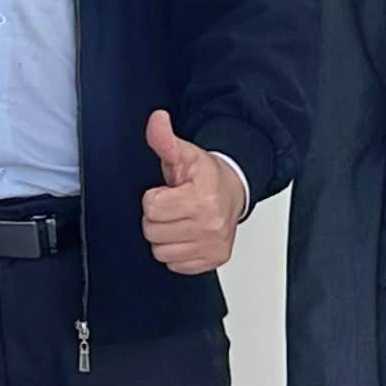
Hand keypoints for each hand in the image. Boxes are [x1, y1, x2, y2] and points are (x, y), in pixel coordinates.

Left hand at [140, 108, 242, 276]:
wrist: (233, 190)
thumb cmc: (206, 176)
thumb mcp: (183, 154)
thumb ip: (164, 139)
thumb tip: (157, 120)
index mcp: (202, 198)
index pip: (152, 207)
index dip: (154, 197)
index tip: (168, 192)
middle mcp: (211, 225)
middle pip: (153, 231)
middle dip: (158, 218)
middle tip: (173, 206)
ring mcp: (213, 245)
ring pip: (161, 251)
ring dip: (165, 237)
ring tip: (179, 220)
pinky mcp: (213, 260)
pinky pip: (175, 265)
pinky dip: (177, 252)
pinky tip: (185, 235)